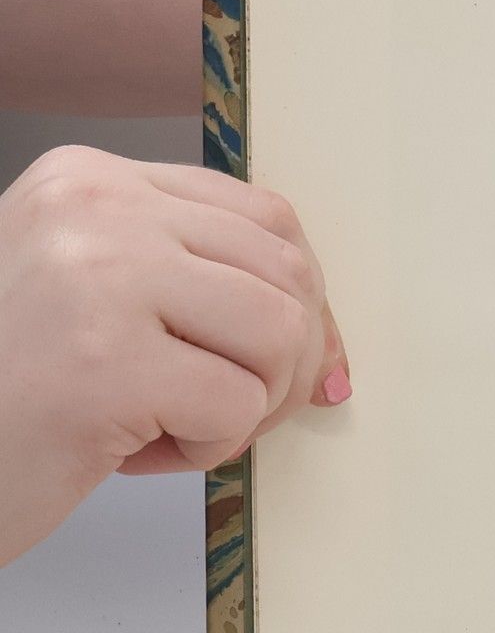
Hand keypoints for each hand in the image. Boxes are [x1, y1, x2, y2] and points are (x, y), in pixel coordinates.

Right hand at [0, 146, 349, 564]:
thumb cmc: (11, 395)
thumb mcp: (92, 297)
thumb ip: (196, 284)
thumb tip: (326, 344)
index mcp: (89, 180)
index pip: (265, 217)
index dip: (303, 299)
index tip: (293, 363)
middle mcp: (94, 209)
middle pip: (286, 274)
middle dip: (287, 363)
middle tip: (228, 412)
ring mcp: (98, 279)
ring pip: (279, 334)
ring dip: (252, 405)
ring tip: (178, 428)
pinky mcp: (104, 364)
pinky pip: (238, 404)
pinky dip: (208, 446)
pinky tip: (133, 452)